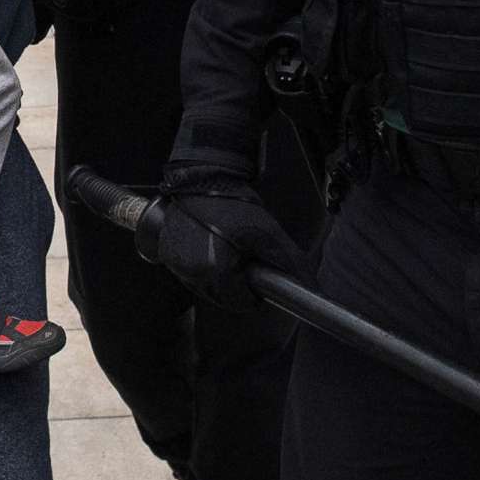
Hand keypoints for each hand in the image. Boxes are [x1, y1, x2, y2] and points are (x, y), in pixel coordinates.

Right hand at [143, 163, 301, 311]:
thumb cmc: (232, 202)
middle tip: (241, 254)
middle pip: (222, 296)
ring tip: (226, 247)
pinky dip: (201, 264)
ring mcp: (176, 263)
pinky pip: (190, 272)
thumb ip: (290, 262)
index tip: (255, 269)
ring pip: (205, 285)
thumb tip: (311, 285)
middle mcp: (191, 272)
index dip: (253, 288)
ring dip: (218, 274)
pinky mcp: (167, 253)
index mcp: (214, 271)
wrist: (203, 177)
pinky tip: (210, 245)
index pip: (240, 302)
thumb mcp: (268, 233)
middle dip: (235, 281)